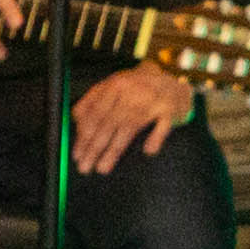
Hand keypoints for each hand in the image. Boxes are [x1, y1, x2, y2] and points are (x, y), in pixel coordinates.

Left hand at [70, 63, 198, 173]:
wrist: (175, 80)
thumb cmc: (139, 88)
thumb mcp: (115, 86)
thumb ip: (94, 100)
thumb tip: (75, 120)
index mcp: (116, 84)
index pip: (95, 113)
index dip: (84, 136)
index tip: (76, 154)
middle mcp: (132, 91)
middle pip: (109, 122)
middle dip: (94, 147)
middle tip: (84, 167)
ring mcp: (152, 99)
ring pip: (130, 127)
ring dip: (114, 150)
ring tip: (102, 168)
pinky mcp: (170, 109)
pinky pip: (163, 126)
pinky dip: (156, 138)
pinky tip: (148, 151)